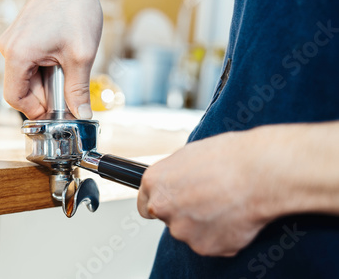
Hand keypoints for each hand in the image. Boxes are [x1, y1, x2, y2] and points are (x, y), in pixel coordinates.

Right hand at [0, 0, 101, 118]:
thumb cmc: (74, 8)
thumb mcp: (81, 55)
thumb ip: (78, 89)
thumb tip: (80, 113)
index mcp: (17, 54)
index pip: (15, 98)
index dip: (36, 110)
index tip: (56, 112)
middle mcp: (9, 48)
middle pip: (22, 88)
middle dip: (47, 94)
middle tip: (71, 90)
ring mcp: (14, 42)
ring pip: (28, 76)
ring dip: (49, 80)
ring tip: (70, 67)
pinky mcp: (22, 37)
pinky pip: (30, 63)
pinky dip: (47, 68)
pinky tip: (64, 58)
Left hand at [137, 130, 270, 256]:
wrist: (259, 172)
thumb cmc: (229, 157)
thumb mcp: (190, 155)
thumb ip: (175, 176)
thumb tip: (176, 183)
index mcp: (155, 182)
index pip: (144, 204)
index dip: (161, 204)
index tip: (171, 204)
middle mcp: (162, 207)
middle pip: (168, 219)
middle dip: (185, 213)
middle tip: (210, 200)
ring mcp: (182, 230)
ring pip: (190, 232)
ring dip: (205, 225)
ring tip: (227, 204)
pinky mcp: (204, 247)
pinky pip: (212, 244)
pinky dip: (223, 235)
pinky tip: (235, 217)